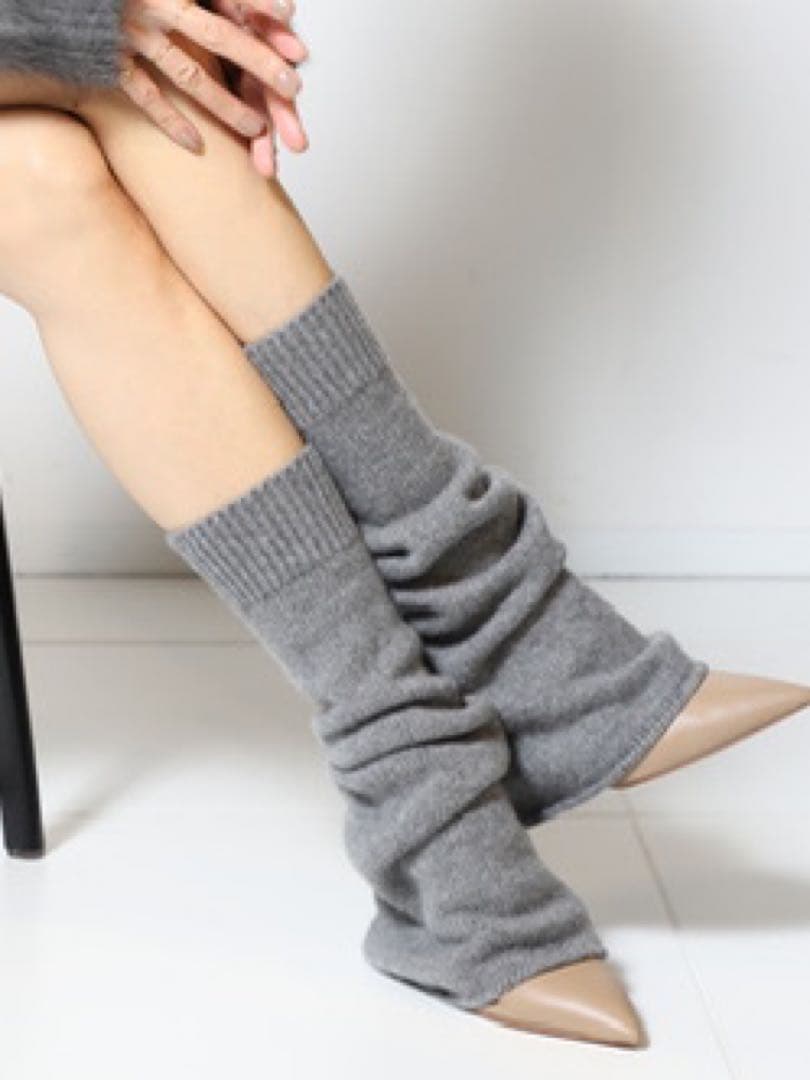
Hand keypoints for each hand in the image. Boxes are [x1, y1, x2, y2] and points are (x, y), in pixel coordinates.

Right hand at [118, 0, 303, 154]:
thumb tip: (257, 6)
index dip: (260, 4)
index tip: (292, 18)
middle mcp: (156, 6)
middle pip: (219, 36)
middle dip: (259, 62)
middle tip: (293, 85)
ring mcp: (134, 36)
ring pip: (189, 76)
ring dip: (226, 105)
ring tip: (258, 129)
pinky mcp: (111, 61)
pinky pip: (146, 96)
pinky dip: (171, 121)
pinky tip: (197, 144)